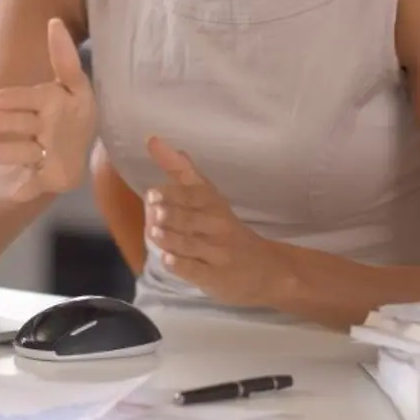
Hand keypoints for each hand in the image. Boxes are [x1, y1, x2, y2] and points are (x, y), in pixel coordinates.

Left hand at [0, 18, 95, 201]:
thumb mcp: (69, 83)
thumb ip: (63, 56)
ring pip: (26, 152)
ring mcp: (59, 153)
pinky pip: (39, 183)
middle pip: (27, 124)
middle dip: (5, 124)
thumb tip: (52, 20)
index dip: (15, 98)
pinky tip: (14, 193)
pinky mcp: (57, 177)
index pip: (37, 97)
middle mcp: (63, 127)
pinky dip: (28, 188)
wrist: (79, 149)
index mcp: (66, 101)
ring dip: (5, 153)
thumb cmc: (68, 110)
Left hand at [143, 136, 291, 307]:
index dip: (174, 193)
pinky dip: (180, 264)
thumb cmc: (228, 231)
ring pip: (190, 244)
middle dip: (171, 214)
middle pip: (191, 218)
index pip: (195, 194)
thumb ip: (182, 173)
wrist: (267, 269)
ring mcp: (217, 253)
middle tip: (155, 211)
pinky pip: (195, 270)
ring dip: (171, 238)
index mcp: (215, 204)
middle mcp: (217, 227)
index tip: (152, 192)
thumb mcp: (211, 199)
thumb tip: (154, 141)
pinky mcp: (215, 277)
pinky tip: (168, 259)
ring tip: (154, 233)